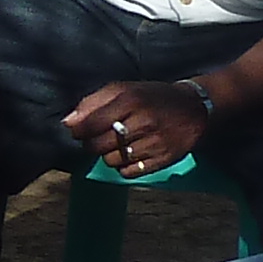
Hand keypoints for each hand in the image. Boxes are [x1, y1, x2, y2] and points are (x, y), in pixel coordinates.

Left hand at [62, 77, 210, 178]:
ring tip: (119, 144)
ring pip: (112, 161)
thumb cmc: (151, 97)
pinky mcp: (164, 159)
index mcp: (130, 100)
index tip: (78, 131)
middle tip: (100, 138)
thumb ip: (93, 102)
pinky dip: (124, 166)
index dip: (78, 131)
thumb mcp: (123, 89)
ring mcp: (155, 142)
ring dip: (109, 155)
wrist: (194, 108)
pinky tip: (131, 154)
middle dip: (92, 144)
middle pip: (98, 145)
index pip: (90, 124)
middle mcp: (143, 121)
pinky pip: (129, 172)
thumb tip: (68, 123)